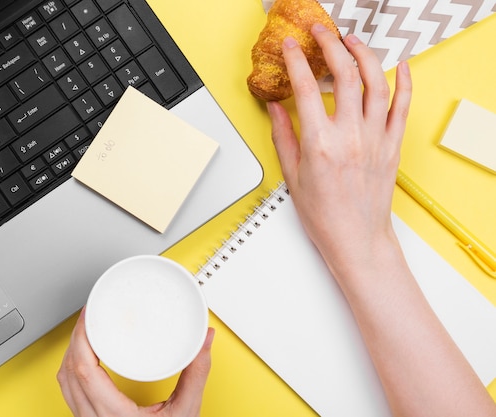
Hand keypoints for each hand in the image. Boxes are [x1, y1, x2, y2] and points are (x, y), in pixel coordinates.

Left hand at [57, 308, 214, 416]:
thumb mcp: (186, 413)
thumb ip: (196, 373)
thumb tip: (203, 341)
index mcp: (113, 415)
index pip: (82, 369)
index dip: (81, 337)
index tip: (89, 315)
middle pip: (68, 370)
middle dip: (76, 337)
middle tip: (90, 314)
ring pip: (64, 382)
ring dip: (71, 352)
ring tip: (87, 330)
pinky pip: (70, 391)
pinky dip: (73, 368)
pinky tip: (85, 357)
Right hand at [267, 24, 411, 279]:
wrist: (356, 238)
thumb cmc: (324, 215)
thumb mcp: (292, 175)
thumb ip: (283, 136)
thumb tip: (276, 107)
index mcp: (320, 144)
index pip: (307, 89)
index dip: (296, 61)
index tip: (290, 47)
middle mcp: (351, 136)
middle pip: (344, 76)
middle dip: (330, 46)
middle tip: (320, 33)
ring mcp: (376, 139)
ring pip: (375, 83)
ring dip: (363, 55)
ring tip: (351, 41)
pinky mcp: (392, 145)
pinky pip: (402, 106)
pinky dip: (404, 81)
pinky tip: (400, 65)